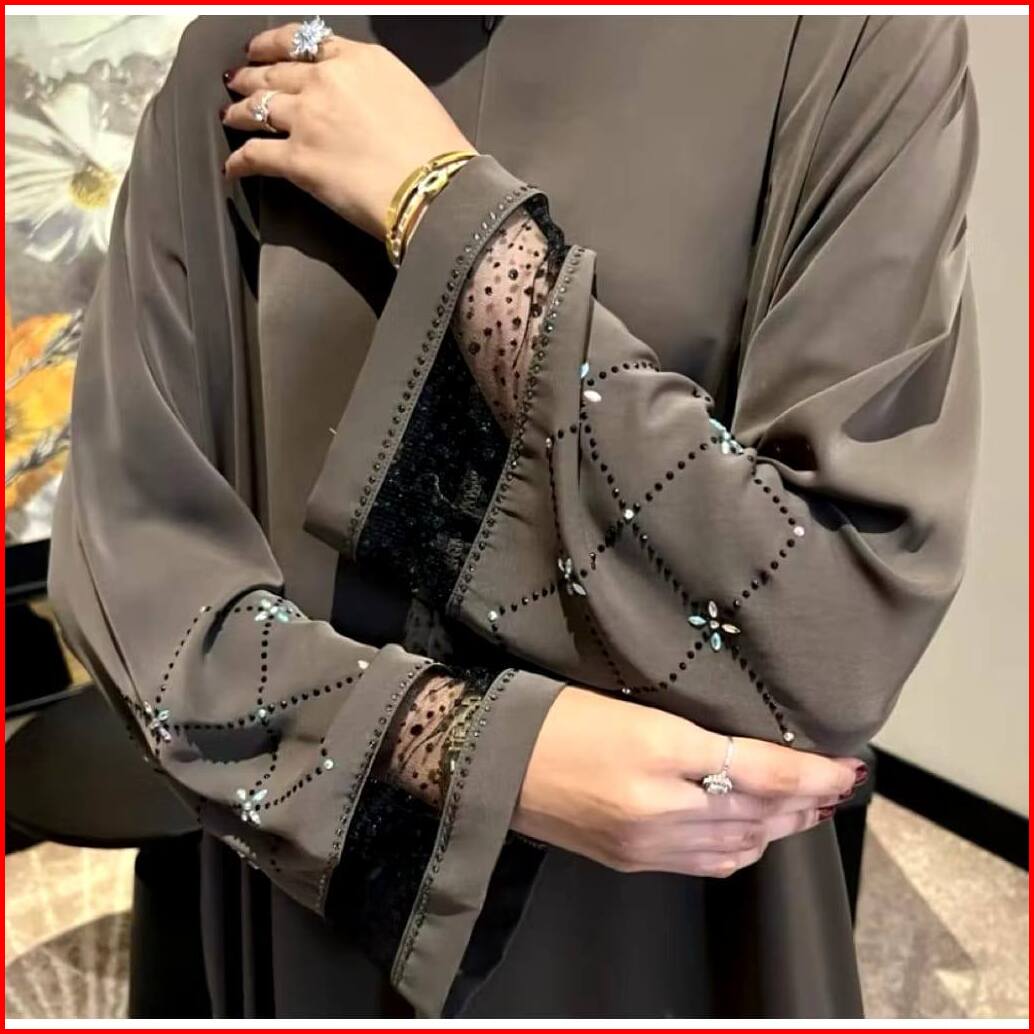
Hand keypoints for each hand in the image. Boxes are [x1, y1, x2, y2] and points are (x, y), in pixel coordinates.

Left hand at [221, 23, 472, 237]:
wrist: (434, 187)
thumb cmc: (436, 150)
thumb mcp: (410, 93)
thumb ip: (375, 86)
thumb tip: (360, 101)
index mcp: (358, 59)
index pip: (304, 42)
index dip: (274, 45)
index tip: (263, 50)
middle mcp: (326, 81)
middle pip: (274, 71)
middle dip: (251, 76)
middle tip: (238, 81)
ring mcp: (307, 119)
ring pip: (257, 107)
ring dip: (240, 112)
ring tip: (231, 117)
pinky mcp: (297, 159)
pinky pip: (254, 155)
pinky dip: (239, 162)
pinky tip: (232, 168)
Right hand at [515, 687, 865, 877]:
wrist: (496, 761)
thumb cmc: (558, 714)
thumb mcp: (631, 703)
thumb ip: (692, 731)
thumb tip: (746, 749)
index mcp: (659, 749)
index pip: (759, 769)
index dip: (810, 773)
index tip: (846, 769)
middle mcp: (660, 805)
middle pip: (757, 811)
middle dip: (805, 801)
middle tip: (836, 786)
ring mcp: (647, 841)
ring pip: (739, 844)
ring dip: (779, 827)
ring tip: (806, 809)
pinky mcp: (632, 861)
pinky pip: (707, 865)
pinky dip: (742, 851)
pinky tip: (754, 837)